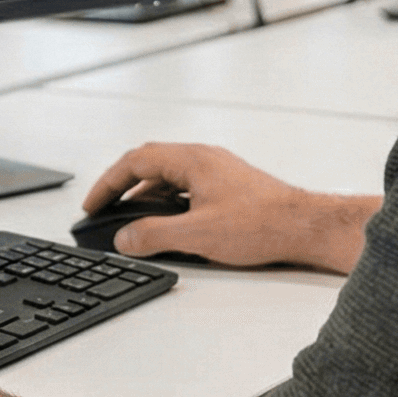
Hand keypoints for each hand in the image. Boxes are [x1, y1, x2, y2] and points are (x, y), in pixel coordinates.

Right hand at [81, 142, 375, 273]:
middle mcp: (204, 158)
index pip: (135, 161)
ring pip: (170, 177)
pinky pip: (187, 187)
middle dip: (123, 188)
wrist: (304, 228)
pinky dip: (168, 203)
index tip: (92, 205)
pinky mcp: (230, 187)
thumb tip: (125, 237)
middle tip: (105, 210)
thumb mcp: (197, 234)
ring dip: (146, 197)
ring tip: (132, 223)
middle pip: (150, 164)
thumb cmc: (263, 223)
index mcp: (192, 159)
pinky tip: (169, 225)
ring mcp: (218, 171)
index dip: (108, 184)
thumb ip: (154, 235)